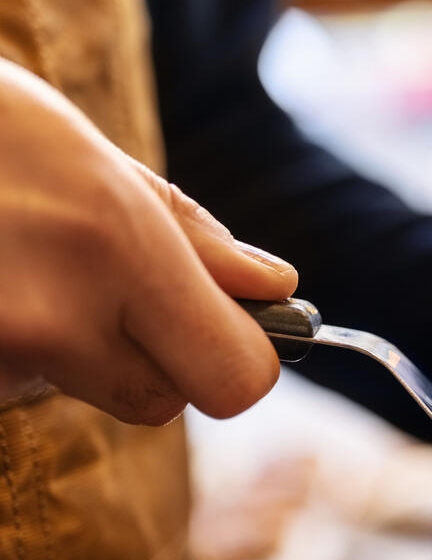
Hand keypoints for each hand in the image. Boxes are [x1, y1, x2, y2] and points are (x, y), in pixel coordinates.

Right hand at [0, 61, 297, 423]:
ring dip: (57, 348)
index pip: (236, 378)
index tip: (224, 330)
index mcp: (118, 247)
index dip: (239, 358)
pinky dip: (0, 348)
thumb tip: (277, 289)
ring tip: (9, 261)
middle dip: (151, 361)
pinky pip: (4, 387)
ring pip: (69, 391)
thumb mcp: (91, 157)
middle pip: (158, 403)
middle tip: (102, 291)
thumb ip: (190, 237)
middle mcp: (54, 314)